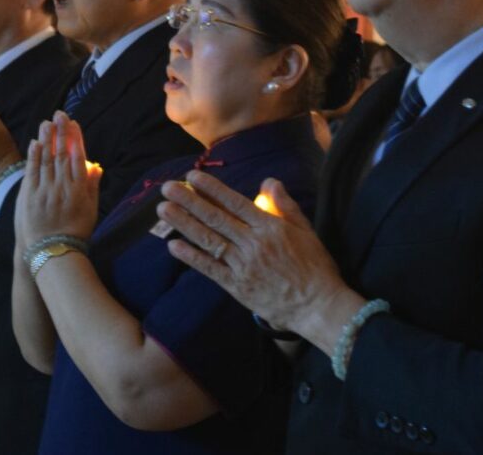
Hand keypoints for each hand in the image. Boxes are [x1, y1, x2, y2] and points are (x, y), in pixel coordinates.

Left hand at [15, 111, 101, 247]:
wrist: (54, 252)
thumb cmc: (75, 233)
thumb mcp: (91, 211)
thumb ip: (92, 187)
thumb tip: (96, 166)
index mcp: (79, 190)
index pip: (77, 158)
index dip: (76, 139)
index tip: (74, 124)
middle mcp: (63, 187)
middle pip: (62, 154)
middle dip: (61, 132)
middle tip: (60, 114)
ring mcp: (45, 191)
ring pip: (46, 160)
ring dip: (47, 139)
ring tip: (47, 122)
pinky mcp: (30, 197)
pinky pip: (32, 172)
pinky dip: (34, 156)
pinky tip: (35, 142)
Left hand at [157, 173, 363, 352]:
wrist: (319, 306)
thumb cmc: (315, 267)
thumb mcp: (306, 230)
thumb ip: (285, 205)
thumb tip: (269, 180)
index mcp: (270, 227)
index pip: (235, 202)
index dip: (212, 189)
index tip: (193, 176)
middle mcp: (253, 244)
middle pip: (216, 218)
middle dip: (189, 201)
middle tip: (167, 188)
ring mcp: (243, 266)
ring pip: (209, 240)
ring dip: (184, 223)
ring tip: (163, 209)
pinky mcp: (237, 287)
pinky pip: (211, 269)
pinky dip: (191, 257)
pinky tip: (173, 245)